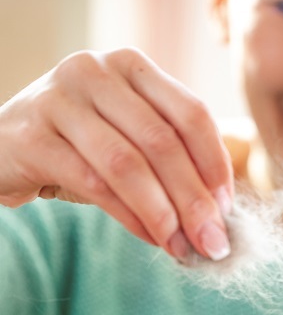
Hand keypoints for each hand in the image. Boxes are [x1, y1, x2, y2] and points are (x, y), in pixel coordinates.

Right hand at [0, 48, 232, 260]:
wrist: (2, 146)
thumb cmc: (80, 145)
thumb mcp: (129, 137)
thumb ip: (170, 159)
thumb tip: (218, 215)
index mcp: (131, 66)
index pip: (191, 113)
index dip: (216, 164)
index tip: (228, 209)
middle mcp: (96, 71)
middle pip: (163, 141)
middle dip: (194, 199)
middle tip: (213, 241)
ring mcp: (59, 99)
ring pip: (128, 164)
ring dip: (163, 214)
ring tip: (184, 248)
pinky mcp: (30, 135)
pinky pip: (92, 183)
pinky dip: (129, 216)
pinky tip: (151, 238)